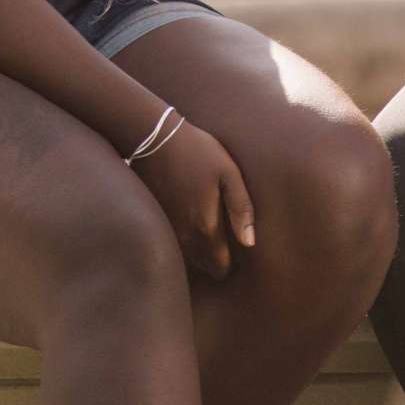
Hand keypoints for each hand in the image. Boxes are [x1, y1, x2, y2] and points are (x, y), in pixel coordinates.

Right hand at [132, 120, 256, 277]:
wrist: (154, 137)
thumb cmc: (197, 151)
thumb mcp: (228, 173)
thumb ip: (241, 208)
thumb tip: (250, 242)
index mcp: (205, 227)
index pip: (221, 267)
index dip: (231, 261)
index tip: (237, 245)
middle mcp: (184, 236)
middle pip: (205, 266)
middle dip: (216, 258)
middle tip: (225, 235)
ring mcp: (167, 229)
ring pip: (188, 257)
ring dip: (199, 249)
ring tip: (208, 224)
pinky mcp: (156, 220)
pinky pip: (175, 243)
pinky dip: (184, 238)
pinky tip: (190, 216)